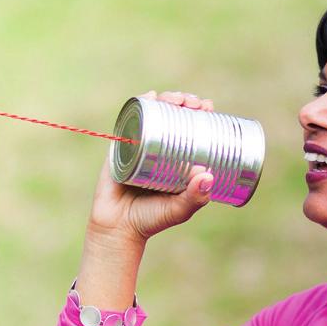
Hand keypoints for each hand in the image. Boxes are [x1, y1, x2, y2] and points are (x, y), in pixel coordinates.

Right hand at [87, 90, 215, 243]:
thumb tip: (207, 176)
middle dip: (185, 103)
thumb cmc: (152, 220)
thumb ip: (194, 198)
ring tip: (176, 99)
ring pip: (154, 115)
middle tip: (194, 104)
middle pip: (174, 117)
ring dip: (166, 99)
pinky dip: (140, 106)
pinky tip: (150, 96)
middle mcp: (160, 149)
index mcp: (178, 160)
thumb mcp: (179, 210)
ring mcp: (140, 146)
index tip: (209, 107)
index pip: (192, 130)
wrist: (117, 229)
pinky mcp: (121, 147)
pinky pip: (130, 123)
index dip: (201, 115)